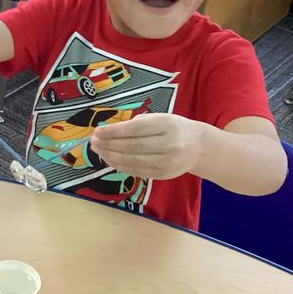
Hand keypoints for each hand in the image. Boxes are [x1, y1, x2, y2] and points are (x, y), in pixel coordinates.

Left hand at [89, 113, 204, 179]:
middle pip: (132, 147)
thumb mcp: (160, 118)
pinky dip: (120, 166)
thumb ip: (137, 124)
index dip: (114, 131)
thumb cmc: (173, 128)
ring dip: (111, 157)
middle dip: (109, 145)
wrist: (198, 147)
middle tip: (93, 142)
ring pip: (133, 161)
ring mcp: (168, 162)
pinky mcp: (164, 175)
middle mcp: (170, 144)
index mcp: (167, 125)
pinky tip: (110, 160)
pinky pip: (137, 171)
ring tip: (98, 151)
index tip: (97, 131)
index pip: (136, 129)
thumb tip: (108, 133)